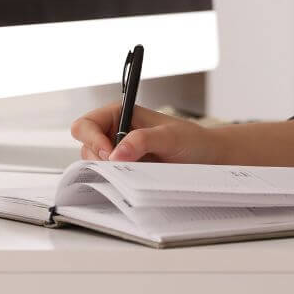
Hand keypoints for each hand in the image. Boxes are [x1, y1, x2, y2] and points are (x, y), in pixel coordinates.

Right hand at [69, 102, 221, 163]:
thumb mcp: (170, 136)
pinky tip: (133, 177)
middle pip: (86, 145)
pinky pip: (107, 176)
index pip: (86, 124)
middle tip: (122, 165)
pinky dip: (114, 179)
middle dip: (99, 157)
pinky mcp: (125, 168)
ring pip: (94, 163)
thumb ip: (142, 140)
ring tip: (135, 169)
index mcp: (120, 113)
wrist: (208, 158)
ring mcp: (119, 151)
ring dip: (108, 170)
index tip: (110, 153)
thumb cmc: (192, 140)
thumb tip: (117, 152)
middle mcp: (115, 131)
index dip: (92, 139)